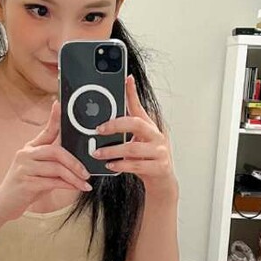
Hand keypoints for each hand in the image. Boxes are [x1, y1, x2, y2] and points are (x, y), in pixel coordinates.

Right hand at [0, 99, 92, 221]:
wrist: (4, 204)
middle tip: (86, 172)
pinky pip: (52, 182)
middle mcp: (25, 154)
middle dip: (74, 162)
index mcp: (30, 148)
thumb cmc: (25, 187)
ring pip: (56, 167)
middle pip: (56, 151)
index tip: (60, 105)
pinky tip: (75, 188)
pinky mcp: (26, 182)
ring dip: (73, 177)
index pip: (46, 130)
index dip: (54, 118)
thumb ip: (54, 162)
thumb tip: (78, 159)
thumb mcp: (39, 170)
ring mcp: (24, 168)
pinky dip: (67, 185)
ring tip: (84, 183)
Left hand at [92, 75, 176, 193]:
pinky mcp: (160, 167)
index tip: (126, 79)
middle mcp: (156, 136)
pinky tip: (111, 165)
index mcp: (149, 127)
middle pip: (136, 124)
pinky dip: (121, 165)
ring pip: (133, 148)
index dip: (132, 92)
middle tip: (99, 130)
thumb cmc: (147, 159)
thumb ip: (125, 128)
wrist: (162, 181)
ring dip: (112, 150)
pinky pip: (137, 165)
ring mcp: (160, 151)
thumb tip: (107, 118)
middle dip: (115, 125)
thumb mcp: (137, 141)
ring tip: (98, 153)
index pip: (139, 106)